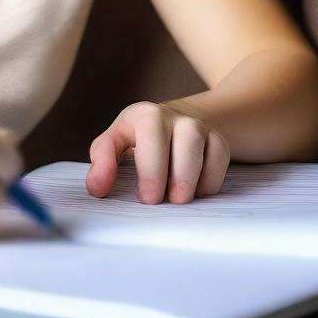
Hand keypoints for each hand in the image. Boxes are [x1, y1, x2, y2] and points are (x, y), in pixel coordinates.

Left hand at [85, 100, 229, 203]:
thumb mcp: (115, 142)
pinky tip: (195, 193)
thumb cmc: (137, 139)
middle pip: (184, 141)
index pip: (150, 134)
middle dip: (173, 175)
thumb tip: (97, 188)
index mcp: (145, 115)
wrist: (172, 124)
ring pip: (204, 148)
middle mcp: (175, 117)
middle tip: (157, 202)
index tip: (146, 198)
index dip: (150, 169)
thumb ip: (103, 162)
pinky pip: (220, 159)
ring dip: (191, 179)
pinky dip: (210, 180)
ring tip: (177, 200)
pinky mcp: (217, 140)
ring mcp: (199, 127)